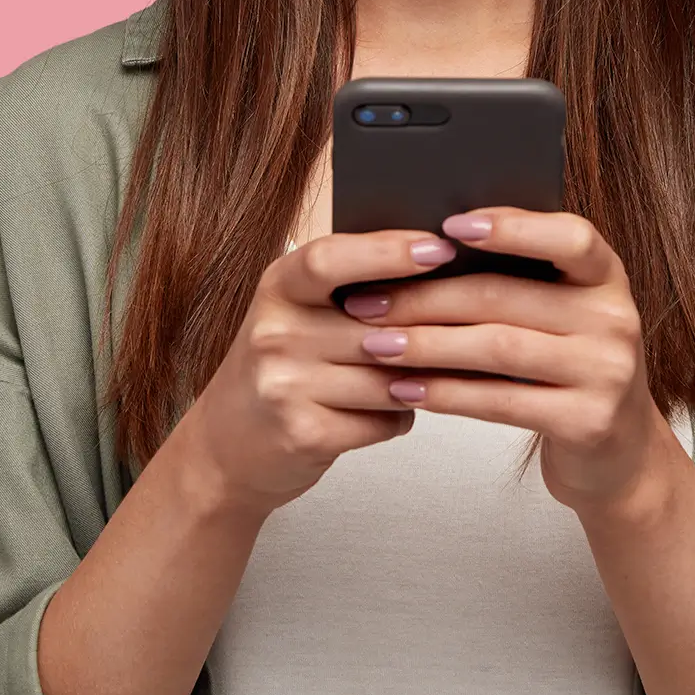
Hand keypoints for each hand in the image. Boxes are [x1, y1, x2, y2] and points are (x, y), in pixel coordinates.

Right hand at [186, 228, 462, 517]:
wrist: (225, 447)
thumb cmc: (280, 367)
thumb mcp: (298, 311)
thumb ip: (352, 287)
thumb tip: (436, 265)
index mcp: (277, 287)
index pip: (330, 259)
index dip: (388, 251)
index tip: (439, 247)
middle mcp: (274, 332)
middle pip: (377, 327)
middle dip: (429, 330)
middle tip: (469, 323)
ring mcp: (285, 386)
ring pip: (388, 377)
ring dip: (418, 379)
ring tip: (423, 372)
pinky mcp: (303, 434)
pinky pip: (383, 419)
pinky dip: (398, 416)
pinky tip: (389, 409)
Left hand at [340, 206, 670, 514]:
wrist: (618, 454)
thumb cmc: (567, 365)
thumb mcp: (560, 313)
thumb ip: (517, 279)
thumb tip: (420, 250)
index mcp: (605, 276)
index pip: (570, 236)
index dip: (512, 226)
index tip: (448, 225)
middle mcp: (615, 318)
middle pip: (507, 296)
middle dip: (426, 297)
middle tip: (367, 302)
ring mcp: (607, 373)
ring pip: (498, 347)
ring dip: (426, 345)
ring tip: (375, 345)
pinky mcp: (588, 423)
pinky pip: (502, 402)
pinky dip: (446, 393)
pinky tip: (405, 388)